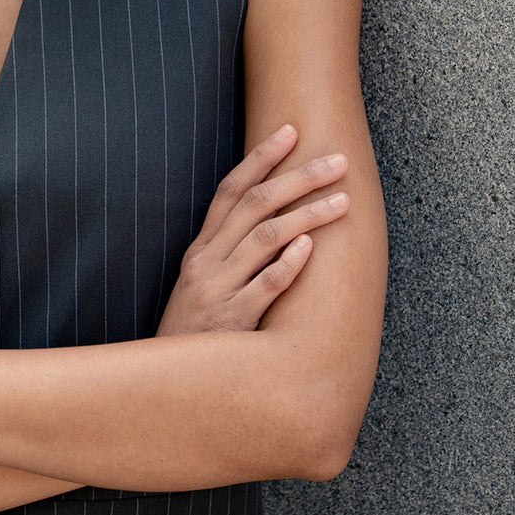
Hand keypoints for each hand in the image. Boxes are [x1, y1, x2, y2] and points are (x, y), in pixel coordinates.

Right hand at [156, 125, 348, 335]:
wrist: (170, 382)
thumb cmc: (197, 332)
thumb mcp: (202, 284)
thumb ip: (230, 253)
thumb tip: (275, 218)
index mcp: (201, 249)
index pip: (230, 190)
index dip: (261, 158)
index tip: (291, 131)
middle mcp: (207, 261)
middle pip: (254, 204)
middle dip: (298, 177)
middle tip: (337, 161)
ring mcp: (219, 289)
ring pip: (265, 238)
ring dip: (308, 215)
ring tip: (344, 200)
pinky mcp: (233, 321)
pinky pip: (265, 286)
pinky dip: (289, 264)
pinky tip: (312, 247)